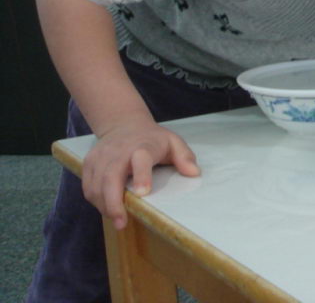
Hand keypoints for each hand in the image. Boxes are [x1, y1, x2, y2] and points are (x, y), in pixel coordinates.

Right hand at [81, 119, 198, 229]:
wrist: (124, 124)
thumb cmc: (153, 139)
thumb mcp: (173, 143)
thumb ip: (184, 157)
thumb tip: (194, 173)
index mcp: (143, 146)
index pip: (141, 159)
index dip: (141, 175)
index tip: (142, 193)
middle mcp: (119, 151)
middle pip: (111, 176)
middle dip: (114, 202)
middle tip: (121, 222)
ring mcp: (101, 156)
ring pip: (96, 184)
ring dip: (104, 205)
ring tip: (116, 219)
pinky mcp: (89, 162)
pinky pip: (87, 186)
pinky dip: (95, 200)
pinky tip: (106, 208)